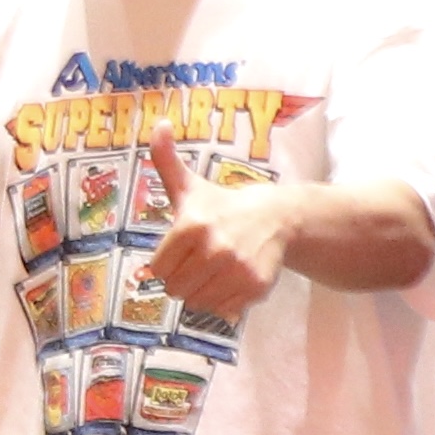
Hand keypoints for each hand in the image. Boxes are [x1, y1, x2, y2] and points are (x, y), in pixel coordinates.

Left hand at [141, 139, 307, 323]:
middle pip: (176, 289)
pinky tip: (232, 279)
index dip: (166, 263)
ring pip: (198, 303)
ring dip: (202, 292)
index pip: (158, 269)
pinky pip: (223, 310)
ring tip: (214, 271)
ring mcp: (237, 271)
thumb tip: (159, 124)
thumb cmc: (223, 205)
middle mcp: (215, 249)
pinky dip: (224, 301)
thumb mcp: (191, 185)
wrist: (276, 217)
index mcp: (192, 225)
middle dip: (182, 279)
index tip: (180, 252)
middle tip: (197, 263)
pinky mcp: (256, 287)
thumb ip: (166, 159)